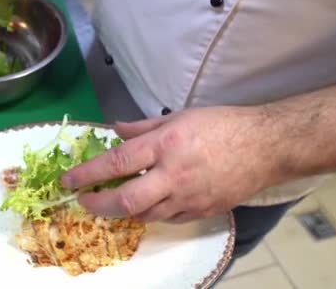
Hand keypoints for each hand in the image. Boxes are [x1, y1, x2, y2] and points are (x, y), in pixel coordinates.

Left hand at [62, 106, 282, 223]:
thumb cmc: (222, 124)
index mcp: (166, 145)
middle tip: (83, 200)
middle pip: (125, 201)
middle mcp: (173, 175)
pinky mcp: (201, 212)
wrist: (266, 146)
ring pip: (144, 215)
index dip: (88, 174)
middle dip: (97, 204)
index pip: (117, 163)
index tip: (69, 181)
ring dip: (122, 210)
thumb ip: (142, 127)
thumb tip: (114, 130)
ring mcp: (188, 198)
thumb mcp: (179, 116)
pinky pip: (167, 219)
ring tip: (111, 201)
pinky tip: (147, 203)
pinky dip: (151, 213)